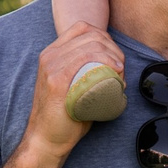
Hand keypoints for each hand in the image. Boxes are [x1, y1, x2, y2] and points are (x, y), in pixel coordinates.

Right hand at [29, 26, 121, 156]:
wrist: (45, 139)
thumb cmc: (65, 117)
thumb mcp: (72, 86)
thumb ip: (86, 73)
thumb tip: (115, 68)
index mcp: (52, 53)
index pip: (83, 28)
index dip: (106, 38)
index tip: (116, 58)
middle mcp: (49, 55)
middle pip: (91, 35)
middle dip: (114, 48)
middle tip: (122, 69)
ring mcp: (51, 66)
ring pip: (92, 45)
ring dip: (114, 55)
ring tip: (121, 73)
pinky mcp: (56, 80)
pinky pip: (85, 58)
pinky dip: (106, 60)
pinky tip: (116, 70)